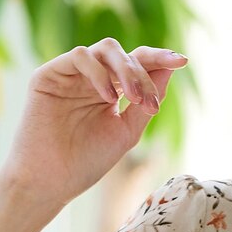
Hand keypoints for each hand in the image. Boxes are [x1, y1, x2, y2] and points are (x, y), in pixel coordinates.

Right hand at [0, 39, 189, 204]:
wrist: (51, 182)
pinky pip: (79, 56)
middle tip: (149, 101)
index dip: (160, 60)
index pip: (137, 64)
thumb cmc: (86, 162)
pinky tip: (107, 97)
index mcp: (110, 90)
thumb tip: (170, 71)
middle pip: (124, 54)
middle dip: (144, 72)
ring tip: (134, 98)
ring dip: (126, 70)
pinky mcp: (49, 74)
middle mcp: (91, 78)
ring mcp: (70, 74)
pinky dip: (98, 72)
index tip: (183, 61)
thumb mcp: (126, 132)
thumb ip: (146, 101)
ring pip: (104, 49)